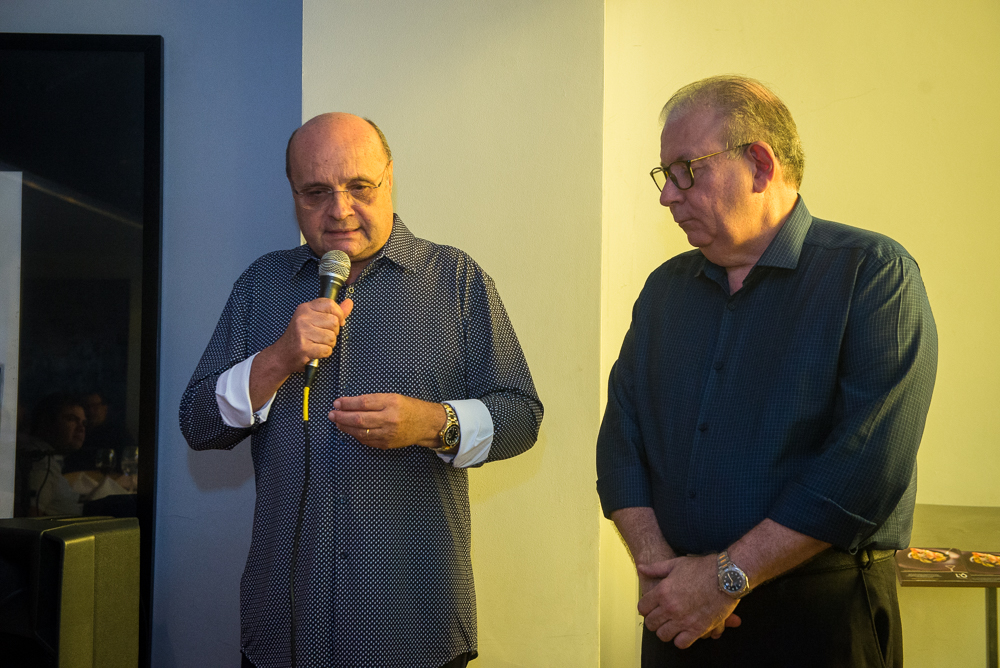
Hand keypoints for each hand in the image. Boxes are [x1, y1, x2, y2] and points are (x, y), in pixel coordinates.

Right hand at [271, 297, 353, 375]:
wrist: (283, 354)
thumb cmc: (299, 337)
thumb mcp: (314, 320)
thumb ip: (333, 312)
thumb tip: (349, 303)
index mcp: (305, 308)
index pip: (330, 304)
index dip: (339, 314)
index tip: (338, 321)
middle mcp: (303, 318)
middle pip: (334, 322)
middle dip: (333, 332)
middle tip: (322, 336)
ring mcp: (302, 332)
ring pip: (332, 337)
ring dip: (329, 344)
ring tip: (318, 344)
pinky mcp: (304, 346)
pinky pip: (326, 349)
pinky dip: (324, 353)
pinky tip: (316, 351)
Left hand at [329, 394, 445, 449]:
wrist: (427, 424)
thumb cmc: (410, 408)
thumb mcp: (394, 397)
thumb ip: (374, 400)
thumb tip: (350, 404)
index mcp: (391, 402)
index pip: (364, 402)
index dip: (347, 403)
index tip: (337, 402)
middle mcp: (389, 418)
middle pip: (359, 419)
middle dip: (342, 416)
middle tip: (332, 414)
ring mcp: (388, 433)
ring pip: (360, 432)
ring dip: (345, 427)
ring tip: (337, 422)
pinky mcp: (386, 444)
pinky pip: (366, 440)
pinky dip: (355, 435)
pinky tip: (349, 430)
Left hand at [637, 555, 741, 647]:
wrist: (727, 576)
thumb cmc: (702, 568)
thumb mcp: (676, 564)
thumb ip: (656, 569)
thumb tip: (641, 568)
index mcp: (663, 591)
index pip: (643, 608)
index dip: (646, 608)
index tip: (651, 608)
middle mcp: (670, 607)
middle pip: (651, 624)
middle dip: (654, 621)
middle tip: (661, 618)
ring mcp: (683, 619)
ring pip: (664, 635)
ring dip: (666, 631)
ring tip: (672, 625)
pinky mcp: (698, 629)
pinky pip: (681, 643)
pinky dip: (681, 639)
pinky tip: (684, 632)